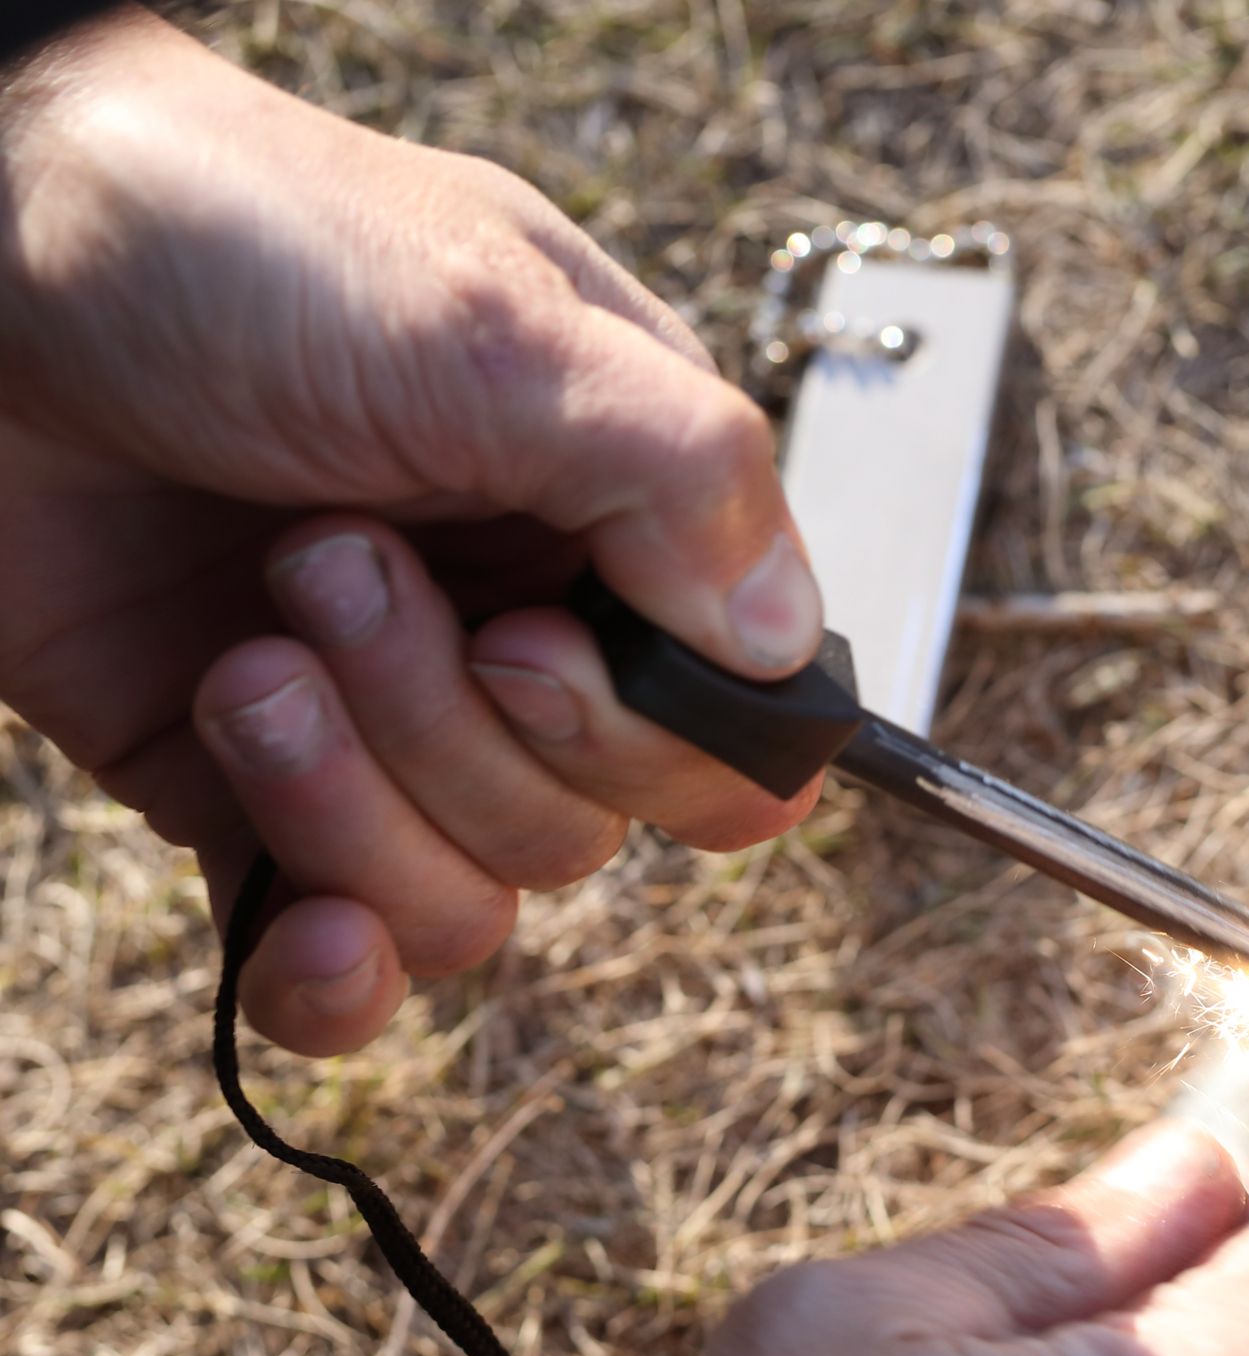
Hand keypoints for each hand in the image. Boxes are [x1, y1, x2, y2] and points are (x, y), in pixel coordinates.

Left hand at [0, 8, 822, 1054]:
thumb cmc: (226, 242)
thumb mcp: (489, 321)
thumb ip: (679, 481)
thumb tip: (778, 654)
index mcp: (615, 526)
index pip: (730, 733)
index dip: (656, 744)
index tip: (532, 644)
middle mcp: (519, 639)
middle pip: (590, 829)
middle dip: (455, 730)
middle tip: (331, 562)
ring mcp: (388, 732)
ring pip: (473, 901)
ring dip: (358, 800)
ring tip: (250, 645)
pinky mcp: (255, 799)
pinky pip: (346, 963)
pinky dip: (333, 974)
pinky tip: (306, 929)